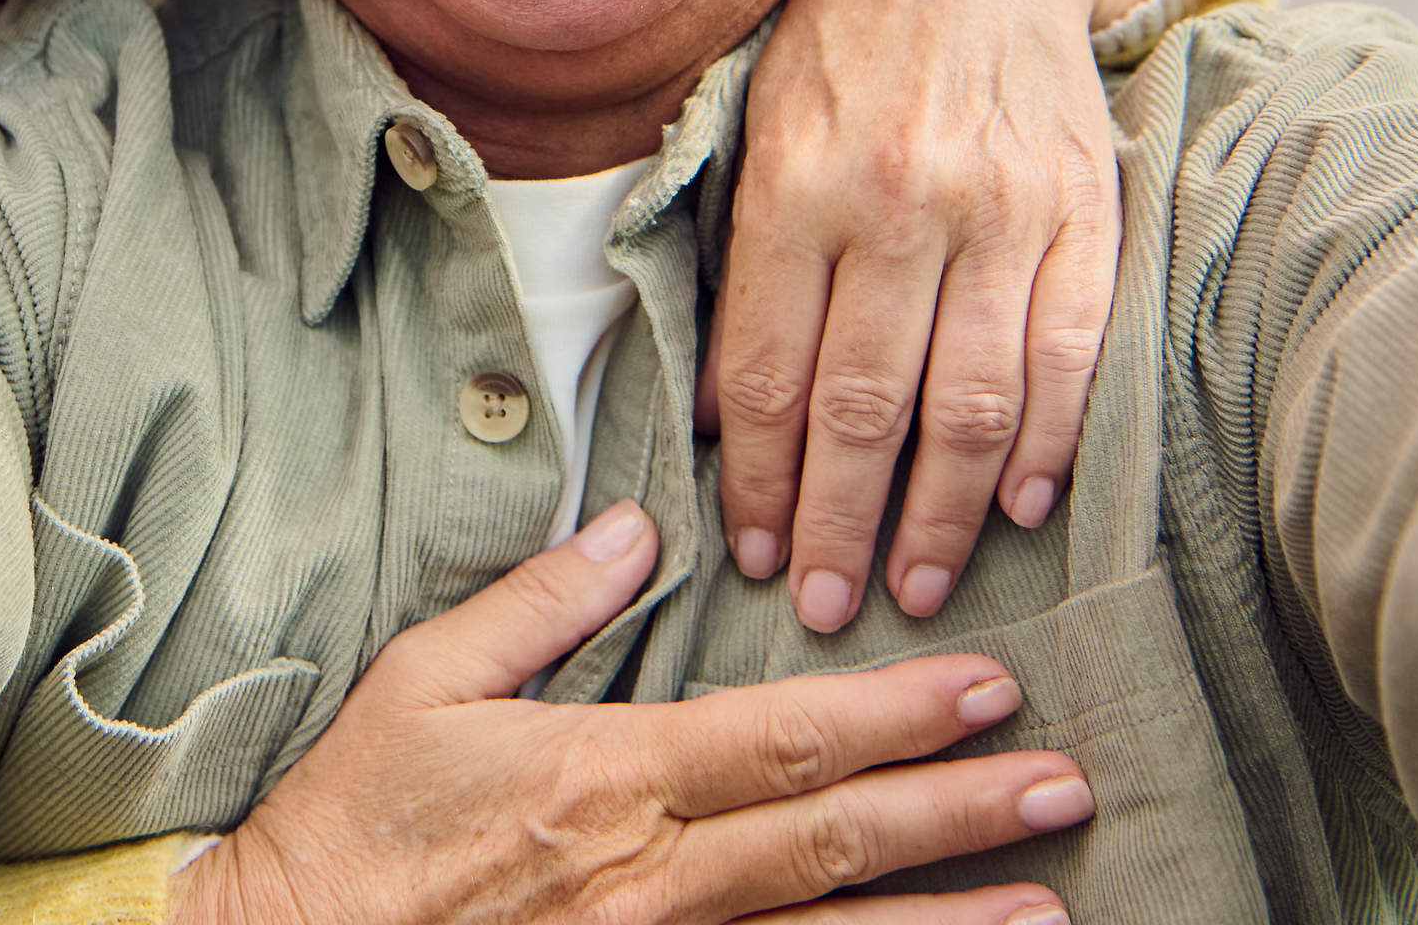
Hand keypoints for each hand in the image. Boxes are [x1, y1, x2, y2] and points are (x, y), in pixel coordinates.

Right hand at [174, 502, 1087, 924]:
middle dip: (957, 814)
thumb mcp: (424, 681)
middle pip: (832, 843)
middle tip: (1065, 788)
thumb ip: (540, 602)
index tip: (987, 689)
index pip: (781, 739)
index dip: (893, 717)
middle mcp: (650, 881)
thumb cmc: (353, 820)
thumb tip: (638, 530)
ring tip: (1048, 912)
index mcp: (605, 779)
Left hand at [710, 0, 1198, 632]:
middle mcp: (895, 200)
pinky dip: (1043, 441)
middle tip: (824, 606)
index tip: (753, 555)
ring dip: (937, 512)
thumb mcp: (754, 127)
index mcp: (794, 183)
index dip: (759, 478)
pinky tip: (1017, 506)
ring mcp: (997, 206)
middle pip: (863, 404)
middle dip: (839, 525)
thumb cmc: (836, 44)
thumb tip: (728, 420)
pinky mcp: (1080, 206)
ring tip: (912, 588)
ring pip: (966, 399)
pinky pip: (1066, 352)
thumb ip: (743, 264)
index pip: (766, 369)